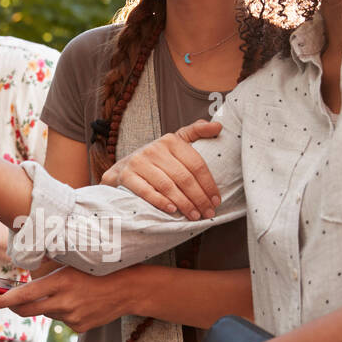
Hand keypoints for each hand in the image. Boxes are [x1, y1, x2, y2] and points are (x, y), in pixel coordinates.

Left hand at [0, 265, 132, 330]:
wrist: (128, 288)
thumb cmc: (97, 269)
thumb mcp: (71, 264)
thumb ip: (47, 273)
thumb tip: (26, 281)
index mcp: (59, 282)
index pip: (23, 295)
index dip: (2, 300)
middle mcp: (63, 302)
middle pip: (28, 310)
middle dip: (14, 306)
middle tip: (7, 301)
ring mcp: (72, 317)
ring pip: (48, 313)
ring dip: (50, 305)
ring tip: (71, 292)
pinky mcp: (80, 328)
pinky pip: (64, 321)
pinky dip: (67, 312)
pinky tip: (83, 303)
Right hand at [101, 119, 222, 219]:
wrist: (122, 167)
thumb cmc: (156, 159)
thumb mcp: (175, 142)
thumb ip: (196, 132)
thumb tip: (219, 126)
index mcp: (171, 140)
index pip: (196, 164)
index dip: (208, 184)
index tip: (216, 200)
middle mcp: (155, 149)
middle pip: (184, 177)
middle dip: (199, 198)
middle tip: (208, 212)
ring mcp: (139, 162)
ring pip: (168, 186)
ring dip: (184, 203)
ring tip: (194, 215)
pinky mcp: (127, 176)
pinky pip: (146, 191)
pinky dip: (160, 202)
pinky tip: (172, 210)